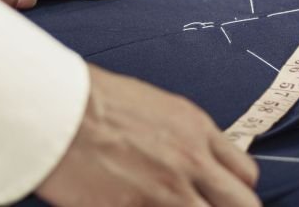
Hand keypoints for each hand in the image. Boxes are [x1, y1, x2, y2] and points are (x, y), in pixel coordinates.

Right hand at [36, 65, 260, 206]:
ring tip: (164, 204)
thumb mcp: (152, 106)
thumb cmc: (90, 100)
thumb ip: (179, 136)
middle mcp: (190, 160)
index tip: (220, 200)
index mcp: (196, 129)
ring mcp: (166, 190)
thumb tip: (188, 159)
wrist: (53, 106)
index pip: (245, 175)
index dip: (236, 194)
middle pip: (243, 206)